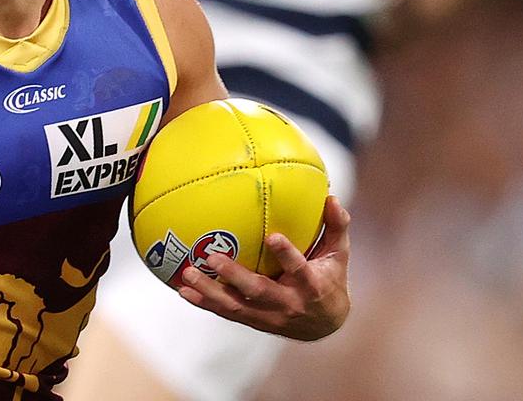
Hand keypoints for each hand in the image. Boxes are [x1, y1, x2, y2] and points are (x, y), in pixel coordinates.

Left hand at [176, 195, 351, 340]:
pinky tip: (182, 290)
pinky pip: (226, 312)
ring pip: (236, 305)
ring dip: (209, 291)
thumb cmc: (331, 279)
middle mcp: (288, 303)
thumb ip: (336, 227)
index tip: (273, 237)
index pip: (300, 269)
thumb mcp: (339, 255)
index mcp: (311, 285)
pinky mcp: (254, 321)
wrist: (326, 325)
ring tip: (187, 273)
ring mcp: (269, 315)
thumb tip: (332, 197)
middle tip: (211, 257)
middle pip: (258, 291)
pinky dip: (204, 302)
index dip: (287, 256)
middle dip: (234, 276)